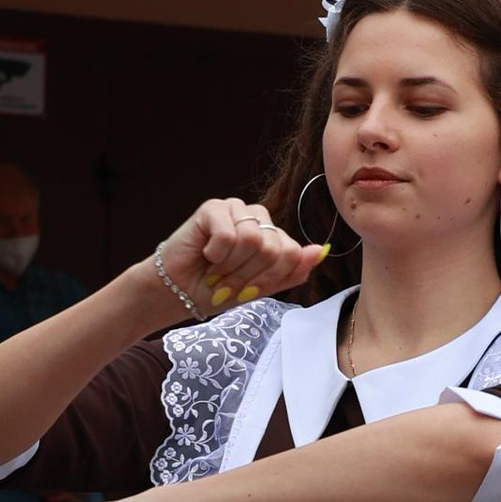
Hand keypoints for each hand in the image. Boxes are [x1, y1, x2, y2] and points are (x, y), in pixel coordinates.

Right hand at [155, 198, 327, 316]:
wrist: (179, 293)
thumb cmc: (217, 290)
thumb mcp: (260, 288)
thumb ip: (292, 271)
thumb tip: (321, 251)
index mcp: (273, 236)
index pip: (292, 254)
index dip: (269, 279)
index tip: (246, 288)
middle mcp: (257, 218)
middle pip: (273, 248)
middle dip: (247, 275)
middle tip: (226, 279)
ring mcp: (236, 209)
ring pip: (253, 239)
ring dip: (231, 265)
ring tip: (216, 267)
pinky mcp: (213, 208)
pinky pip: (229, 234)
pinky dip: (216, 253)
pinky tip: (205, 252)